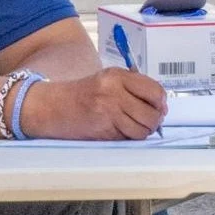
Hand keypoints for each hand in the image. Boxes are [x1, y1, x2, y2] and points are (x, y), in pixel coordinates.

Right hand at [26, 68, 167, 139]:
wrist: (53, 107)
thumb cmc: (83, 93)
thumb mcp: (107, 80)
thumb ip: (133, 87)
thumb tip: (161, 105)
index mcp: (116, 76)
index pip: (154, 90)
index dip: (160, 102)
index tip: (159, 107)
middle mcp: (113, 92)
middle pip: (151, 113)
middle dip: (154, 121)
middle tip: (149, 121)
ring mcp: (108, 112)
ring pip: (143, 129)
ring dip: (143, 132)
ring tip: (133, 126)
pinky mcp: (103, 130)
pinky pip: (128, 138)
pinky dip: (128, 137)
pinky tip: (119, 130)